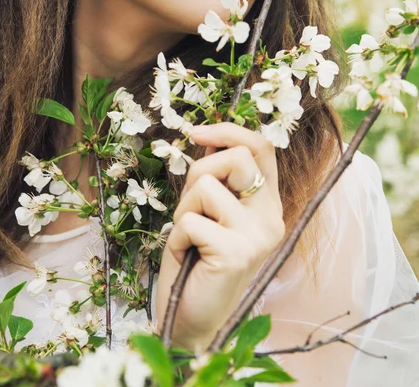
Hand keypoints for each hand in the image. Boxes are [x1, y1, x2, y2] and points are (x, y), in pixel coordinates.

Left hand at [155, 122, 284, 350]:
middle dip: (200, 172)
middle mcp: (271, 217)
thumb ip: (215, 177)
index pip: (261, 147)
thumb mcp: (206, 209)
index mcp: (267, 203)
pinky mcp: (239, 253)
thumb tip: (206, 135)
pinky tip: (189, 257)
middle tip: (193, 208)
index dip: (229, 131)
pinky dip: (178, 236)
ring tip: (192, 238)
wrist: (191, 318)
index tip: (196, 133)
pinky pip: (192, 220)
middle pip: (236, 157)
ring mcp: (259, 236)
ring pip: (207, 186)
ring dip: (185, 210)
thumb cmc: (196, 260)